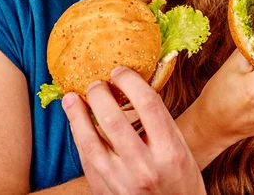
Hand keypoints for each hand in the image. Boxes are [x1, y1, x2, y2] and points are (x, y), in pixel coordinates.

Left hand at [62, 68, 205, 194]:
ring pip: (91, 141)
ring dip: (78, 115)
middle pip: (114, 119)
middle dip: (100, 94)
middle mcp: (145, 166)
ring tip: (72, 98)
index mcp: (170, 151)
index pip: (148, 104)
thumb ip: (161, 123)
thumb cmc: (182, 183)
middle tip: (97, 83)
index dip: (130, 81)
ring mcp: (121, 182)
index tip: (120, 71)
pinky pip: (86, 160)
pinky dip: (79, 137)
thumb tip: (138, 91)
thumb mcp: (182, 150)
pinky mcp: (105, 192)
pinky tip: (76, 123)